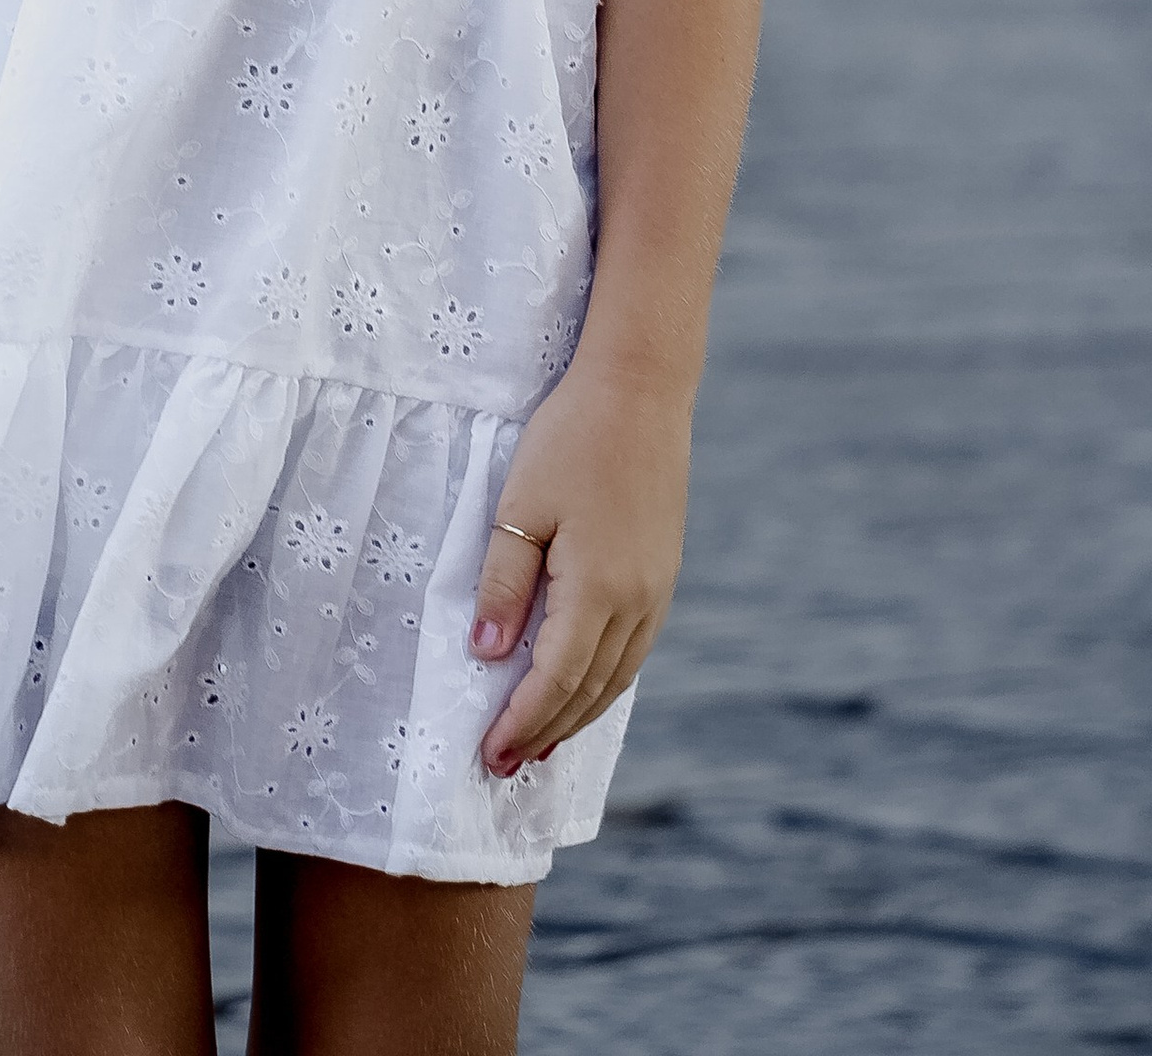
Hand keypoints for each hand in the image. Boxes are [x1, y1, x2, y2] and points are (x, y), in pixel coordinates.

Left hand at [469, 353, 691, 773]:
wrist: (641, 389)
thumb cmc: (570, 438)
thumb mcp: (520, 505)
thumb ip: (503, 584)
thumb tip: (487, 656)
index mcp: (598, 589)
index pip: (553, 680)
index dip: (521, 721)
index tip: (491, 753)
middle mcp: (636, 602)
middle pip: (588, 690)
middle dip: (547, 730)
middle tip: (507, 763)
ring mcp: (657, 590)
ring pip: (617, 676)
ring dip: (578, 714)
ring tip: (542, 740)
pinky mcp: (664, 573)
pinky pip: (634, 649)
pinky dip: (605, 681)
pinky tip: (583, 685)